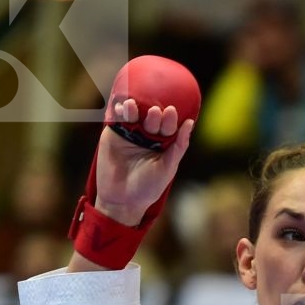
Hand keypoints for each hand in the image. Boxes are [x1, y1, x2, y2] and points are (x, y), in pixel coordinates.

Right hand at [92, 98, 193, 224]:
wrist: (122, 199)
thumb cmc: (149, 186)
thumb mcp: (167, 168)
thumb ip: (178, 147)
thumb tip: (190, 123)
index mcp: (164, 143)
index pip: (169, 127)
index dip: (170, 119)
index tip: (171, 111)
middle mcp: (147, 135)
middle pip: (152, 119)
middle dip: (153, 115)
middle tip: (154, 111)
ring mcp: (130, 133)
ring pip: (133, 116)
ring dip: (133, 108)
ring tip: (132, 105)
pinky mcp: (113, 134)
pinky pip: (116, 120)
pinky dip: (117, 112)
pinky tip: (119, 108)